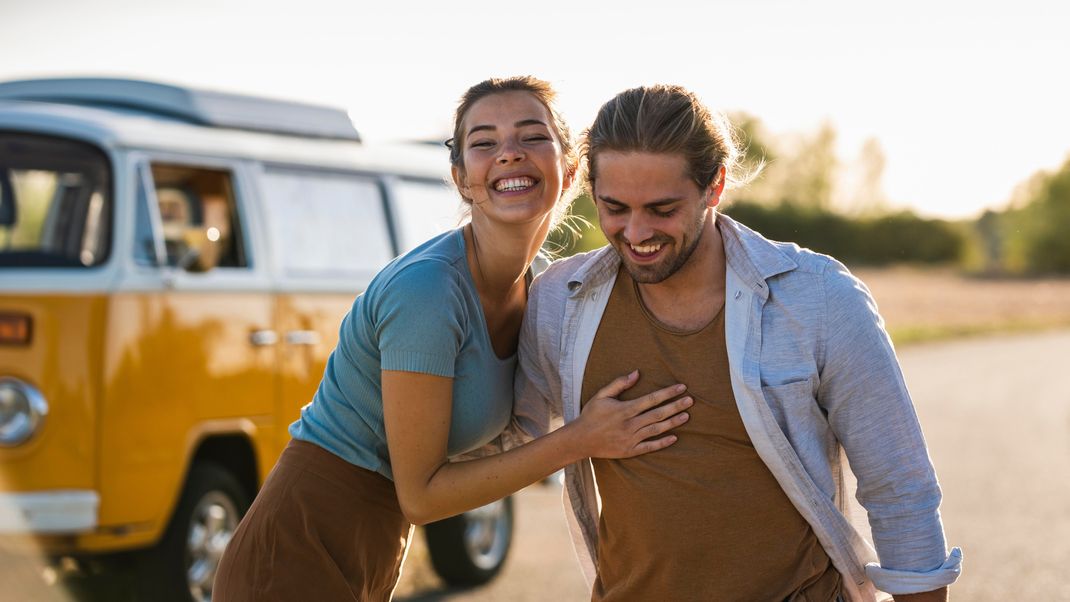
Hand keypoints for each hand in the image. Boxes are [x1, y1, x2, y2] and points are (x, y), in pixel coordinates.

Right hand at [572, 370, 691, 458]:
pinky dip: (662, 443)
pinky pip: (649, 447)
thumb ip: (619, 383)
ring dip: (673, 423)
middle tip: (690, 400)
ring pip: (656, 430)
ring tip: (686, 416)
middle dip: (675, 406)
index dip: (668, 393)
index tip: (681, 387)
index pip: (651, 399)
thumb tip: (637, 373)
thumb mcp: (601, 395)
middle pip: (658, 414)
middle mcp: (630, 424)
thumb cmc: (591, 415)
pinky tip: (674, 438)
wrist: (580, 440)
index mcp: (624, 409)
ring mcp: (630, 439)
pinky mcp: (629, 451)